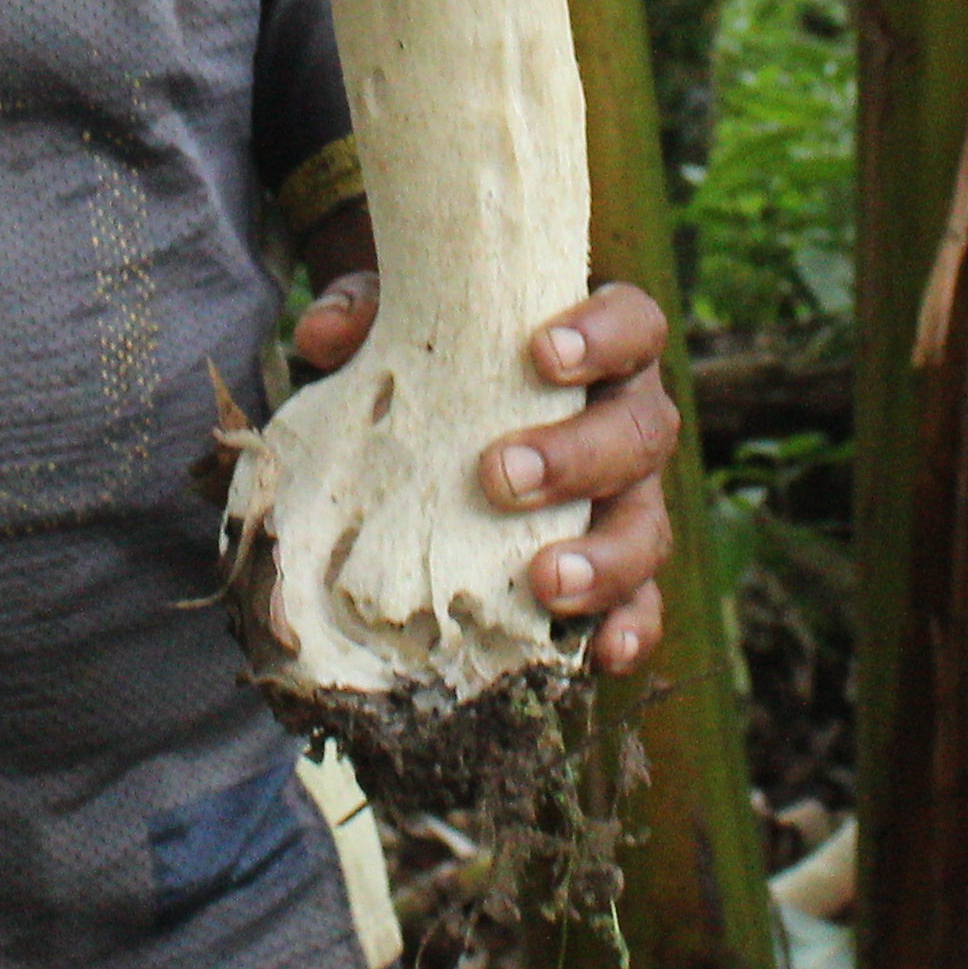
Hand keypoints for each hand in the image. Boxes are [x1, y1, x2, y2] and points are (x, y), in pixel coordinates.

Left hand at [292, 275, 682, 677]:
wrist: (457, 406)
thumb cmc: (447, 353)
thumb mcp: (406, 322)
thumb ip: (368, 315)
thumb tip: (319, 338)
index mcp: (604, 347)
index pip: (634, 325)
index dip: (603, 336)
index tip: (542, 354)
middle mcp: (631, 419)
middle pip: (644, 432)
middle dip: (577, 456)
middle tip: (499, 475)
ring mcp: (630, 498)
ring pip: (648, 525)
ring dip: (604, 557)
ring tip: (544, 581)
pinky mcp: (619, 568)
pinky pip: (643, 603)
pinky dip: (629, 627)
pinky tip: (603, 653)